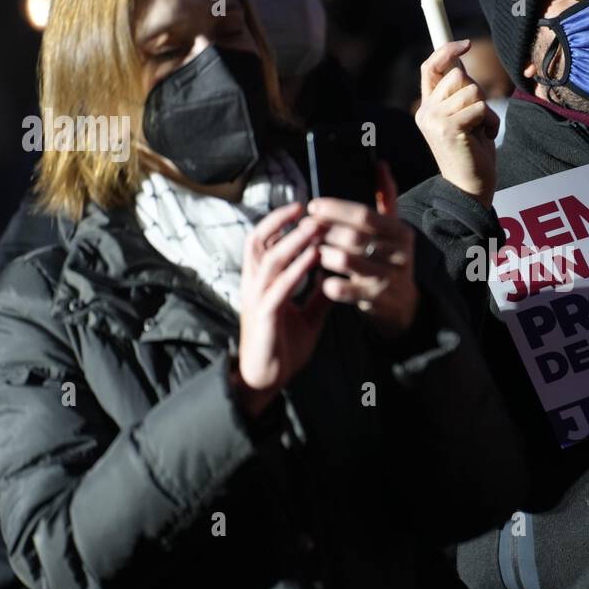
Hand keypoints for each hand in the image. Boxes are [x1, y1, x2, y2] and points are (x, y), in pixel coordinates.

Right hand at [236, 202, 332, 414]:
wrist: (267, 380)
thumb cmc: (283, 347)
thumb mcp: (308, 314)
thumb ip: (318, 293)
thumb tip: (334, 274)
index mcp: (261, 283)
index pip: (262, 242)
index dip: (278, 222)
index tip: (302, 208)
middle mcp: (254, 285)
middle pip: (257, 241)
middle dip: (280, 222)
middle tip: (306, 208)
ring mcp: (257, 299)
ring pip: (269, 260)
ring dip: (292, 241)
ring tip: (313, 226)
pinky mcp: (265, 316)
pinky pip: (280, 286)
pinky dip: (297, 269)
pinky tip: (314, 258)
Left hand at [307, 161, 419, 338]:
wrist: (403, 304)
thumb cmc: (389, 258)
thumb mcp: (392, 229)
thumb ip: (386, 197)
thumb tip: (380, 164)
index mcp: (401, 232)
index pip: (364, 215)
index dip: (335, 209)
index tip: (313, 206)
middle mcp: (399, 254)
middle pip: (352, 237)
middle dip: (324, 231)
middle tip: (305, 229)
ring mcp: (388, 278)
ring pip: (345, 260)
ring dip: (323, 254)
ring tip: (312, 249)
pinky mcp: (376, 300)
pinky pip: (342, 289)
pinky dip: (327, 283)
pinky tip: (320, 278)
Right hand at [414, 39, 499, 206]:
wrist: (470, 188)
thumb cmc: (472, 153)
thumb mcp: (464, 117)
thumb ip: (459, 94)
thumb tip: (460, 63)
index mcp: (427, 107)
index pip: (430, 67)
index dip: (445, 51)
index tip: (465, 44)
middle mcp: (425, 112)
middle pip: (458, 77)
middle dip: (477, 92)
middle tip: (479, 118)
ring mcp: (435, 120)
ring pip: (471, 91)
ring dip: (486, 109)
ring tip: (481, 130)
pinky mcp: (448, 129)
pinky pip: (480, 107)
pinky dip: (490, 121)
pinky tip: (485, 138)